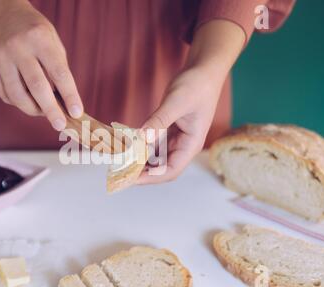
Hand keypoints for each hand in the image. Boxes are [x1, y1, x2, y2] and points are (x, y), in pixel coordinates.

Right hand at [0, 0, 82, 130]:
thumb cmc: (36, 33)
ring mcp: (0, 57)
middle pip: (37, 87)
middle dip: (51, 110)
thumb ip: (59, 70)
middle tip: (60, 124)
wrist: (4, 15)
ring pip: (17, 95)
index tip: (77, 112)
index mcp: (40, 38)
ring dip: (33, 110)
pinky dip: (18, 103)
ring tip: (44, 113)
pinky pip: (5, 94)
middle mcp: (18, 47)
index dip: (69, 95)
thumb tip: (64, 104)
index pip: (59, 72)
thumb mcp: (53, 42)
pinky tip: (27, 102)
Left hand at [136, 20, 244, 183]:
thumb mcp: (176, 102)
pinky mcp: (169, 129)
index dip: (151, 177)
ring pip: (156, 157)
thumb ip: (159, 121)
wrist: (203, 70)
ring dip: (140, 160)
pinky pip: (153, 143)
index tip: (131, 178)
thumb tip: (142, 138)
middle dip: (142, 171)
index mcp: (191, 144)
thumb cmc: (197, 85)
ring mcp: (176, 138)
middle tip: (120, 171)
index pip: (170, 170)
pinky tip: (127, 145)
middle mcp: (184, 145)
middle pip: (161, 167)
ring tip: (120, 160)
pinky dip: (141, 145)